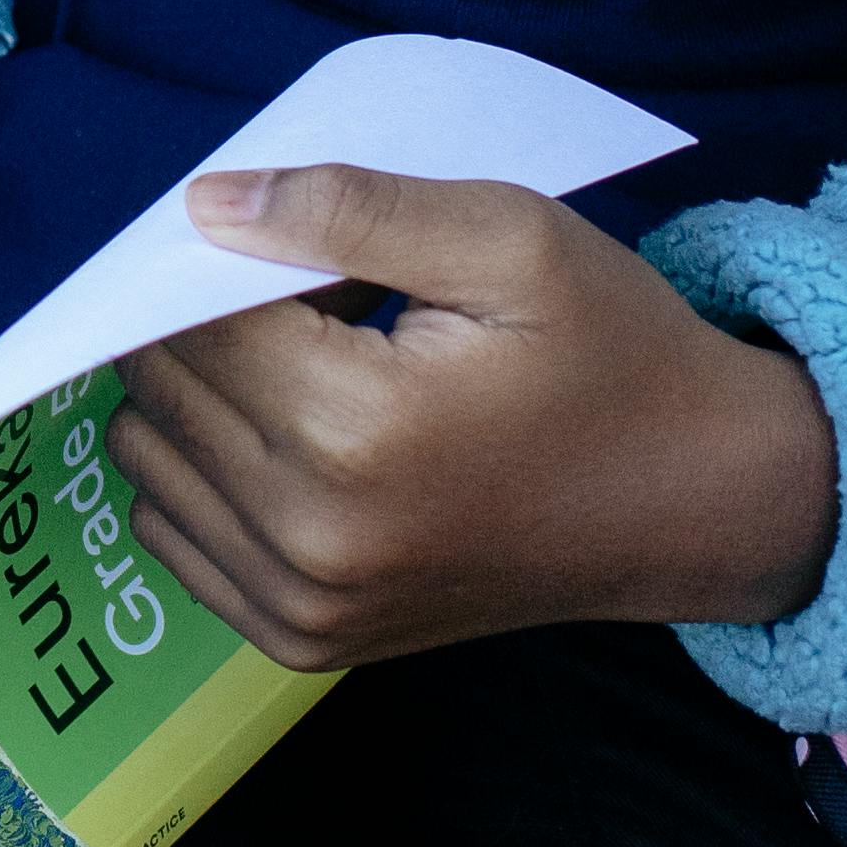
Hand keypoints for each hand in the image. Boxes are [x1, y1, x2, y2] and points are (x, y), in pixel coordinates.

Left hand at [112, 163, 839, 669]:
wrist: (698, 498)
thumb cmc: (611, 352)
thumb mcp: (507, 238)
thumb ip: (347, 208)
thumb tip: (206, 204)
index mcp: (353, 429)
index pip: (188, 315)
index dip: (225, 256)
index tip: (295, 240)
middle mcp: (311, 536)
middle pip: (159, 384)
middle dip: (207, 321)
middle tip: (316, 301)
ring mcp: (303, 605)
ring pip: (147, 456)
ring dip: (199, 395)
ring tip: (313, 366)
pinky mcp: (305, 642)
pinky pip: (174, 532)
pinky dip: (204, 470)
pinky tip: (295, 437)